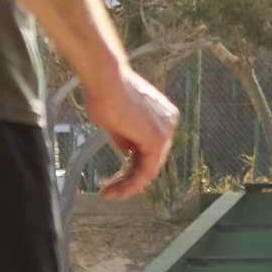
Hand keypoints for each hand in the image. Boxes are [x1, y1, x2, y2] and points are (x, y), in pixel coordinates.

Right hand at [83, 63, 177, 199]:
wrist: (103, 77)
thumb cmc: (104, 92)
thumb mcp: (116, 121)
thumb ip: (126, 137)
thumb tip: (127, 152)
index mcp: (162, 116)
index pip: (150, 149)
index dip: (132, 166)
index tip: (114, 178)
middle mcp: (169, 122)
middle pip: (151, 159)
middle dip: (129, 178)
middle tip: (109, 191)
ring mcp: (164, 130)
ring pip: (149, 168)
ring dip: (128, 185)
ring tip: (108, 194)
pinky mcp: (155, 139)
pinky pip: (147, 171)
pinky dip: (131, 184)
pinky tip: (116, 191)